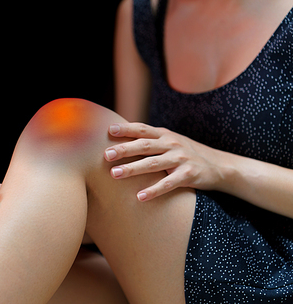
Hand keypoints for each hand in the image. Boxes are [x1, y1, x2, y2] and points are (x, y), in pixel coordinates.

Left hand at [104, 122, 223, 201]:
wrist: (220, 166)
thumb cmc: (187, 154)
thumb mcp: (171, 142)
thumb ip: (151, 140)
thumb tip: (122, 139)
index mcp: (165, 135)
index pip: (142, 129)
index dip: (126, 129)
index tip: (108, 130)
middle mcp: (172, 144)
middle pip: (144, 145)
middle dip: (123, 149)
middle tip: (105, 155)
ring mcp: (180, 159)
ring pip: (152, 164)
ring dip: (132, 169)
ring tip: (114, 174)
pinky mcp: (189, 175)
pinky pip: (168, 184)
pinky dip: (154, 190)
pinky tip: (140, 197)